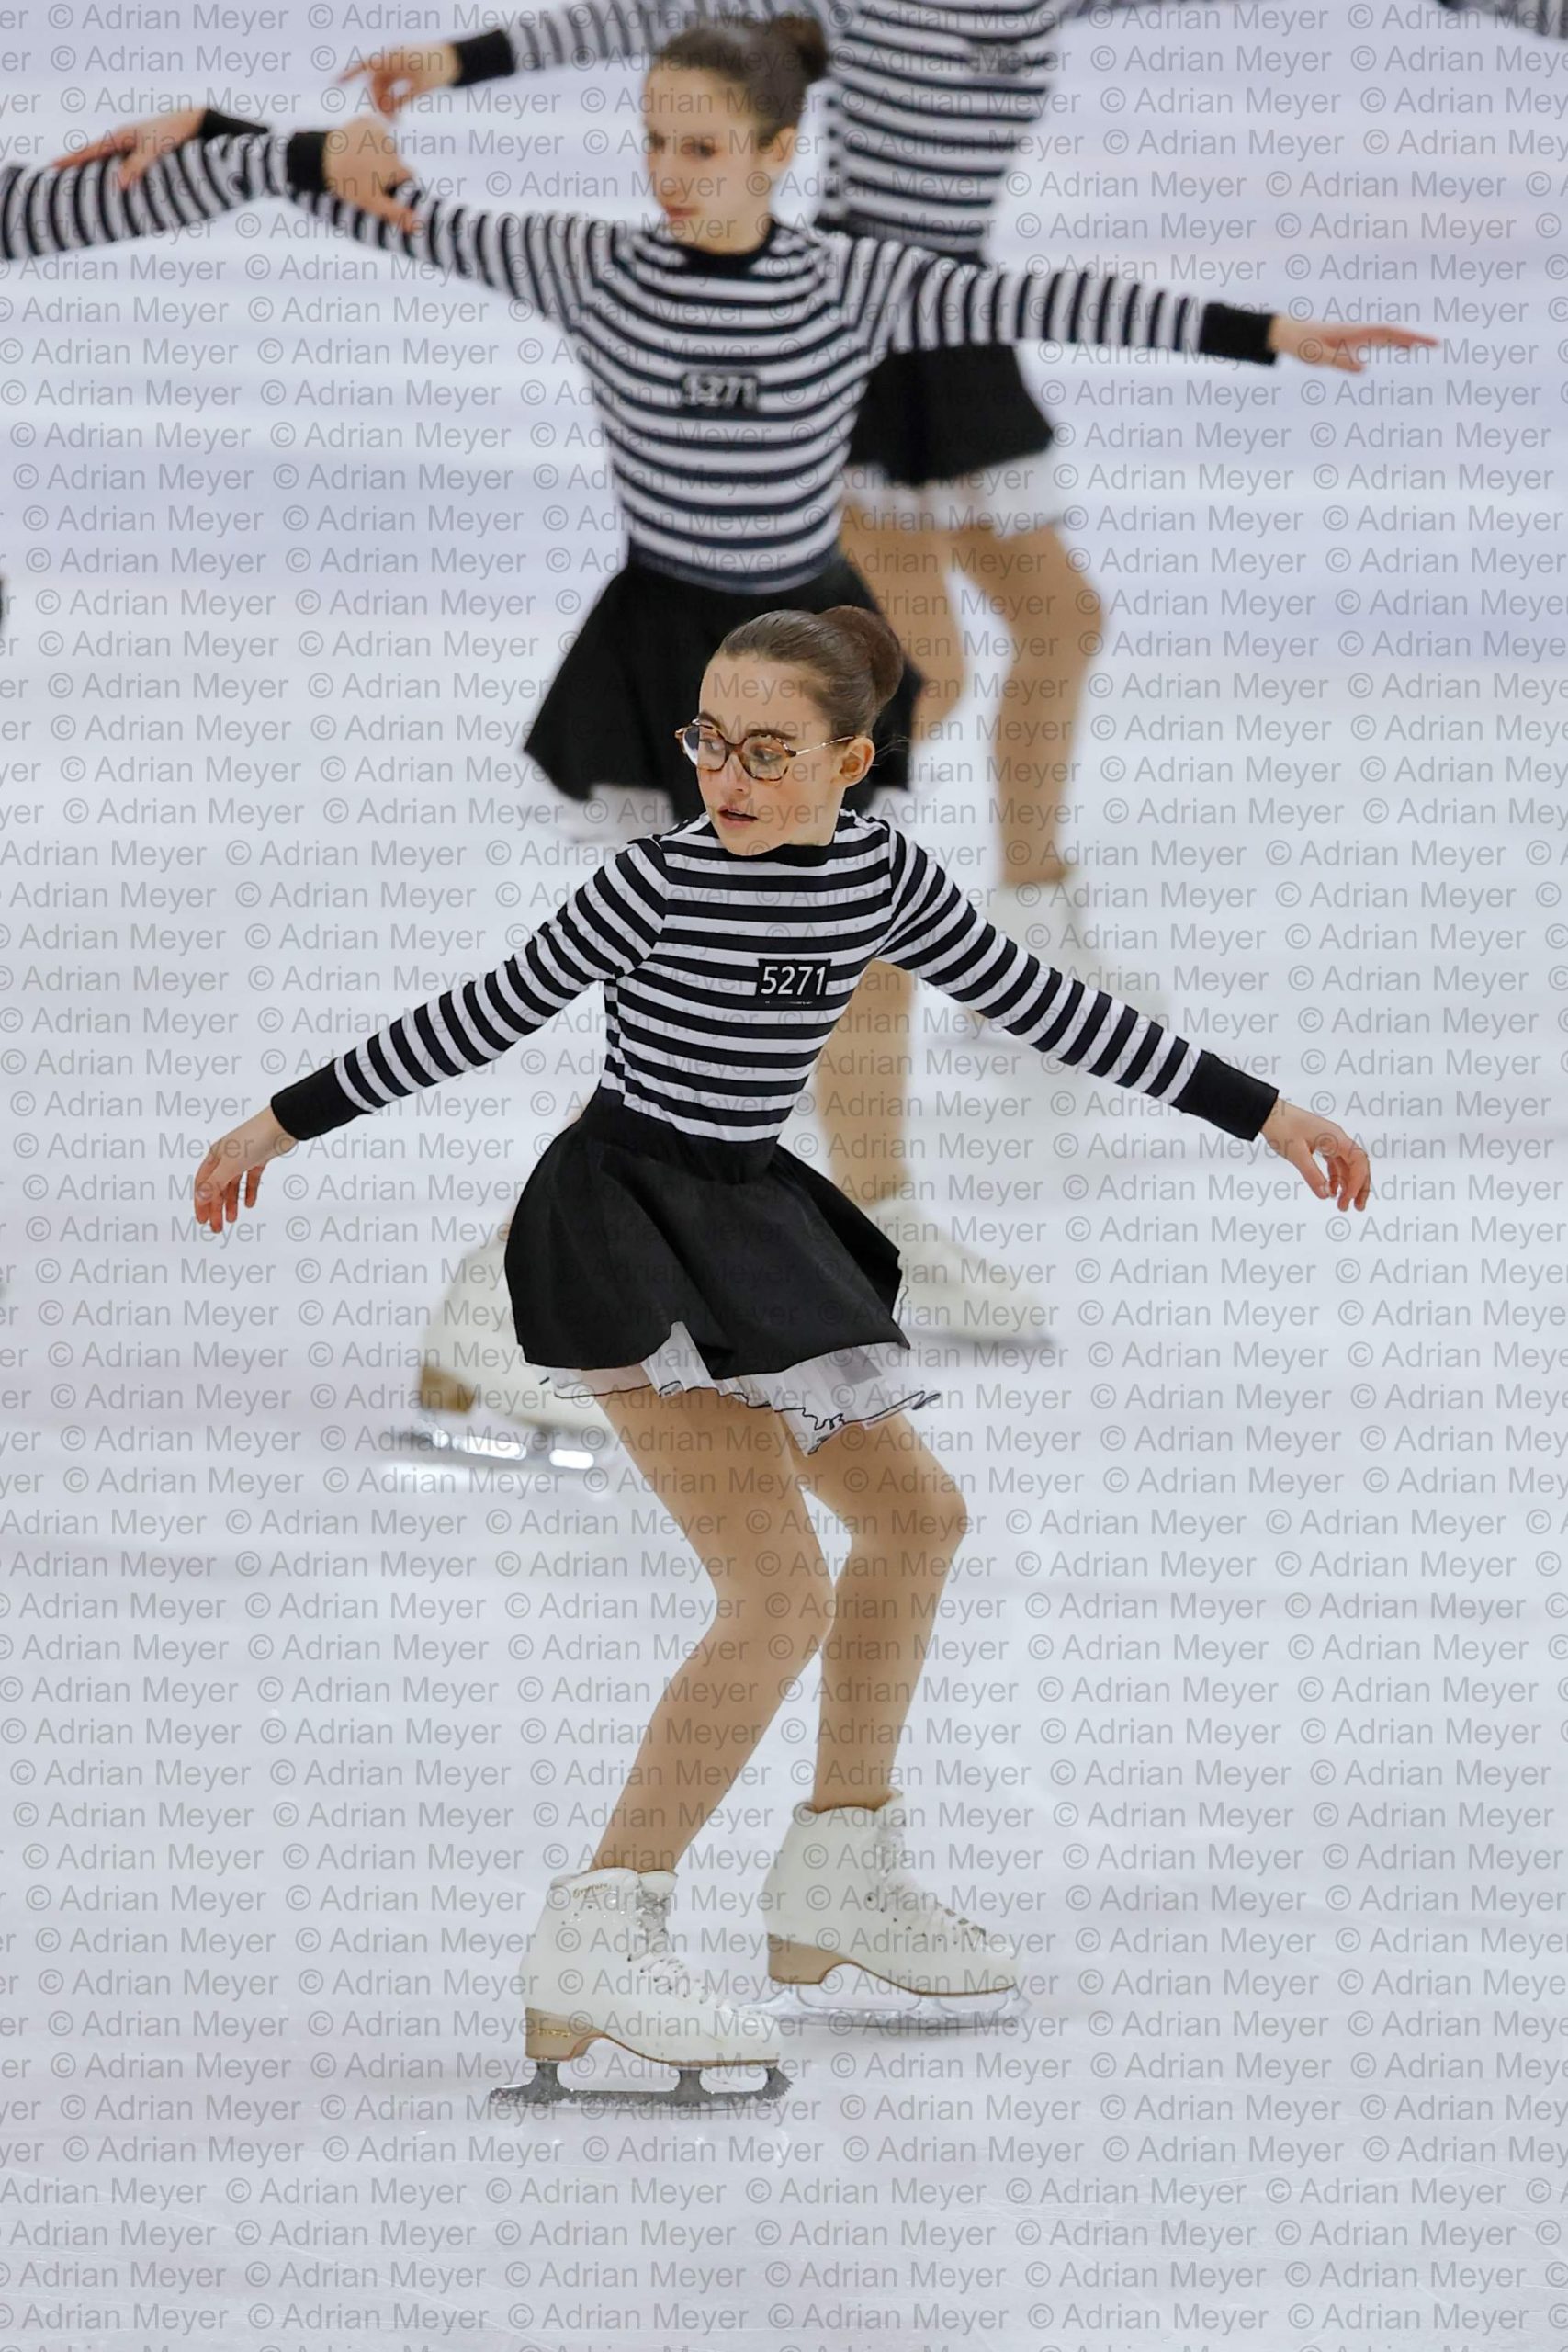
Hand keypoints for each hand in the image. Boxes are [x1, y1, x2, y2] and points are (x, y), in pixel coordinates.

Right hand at [51, 106, 206, 186]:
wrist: (194, 122)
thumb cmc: (173, 133)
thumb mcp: (153, 150)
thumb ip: (136, 167)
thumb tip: (117, 186)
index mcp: (119, 137)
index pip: (88, 151)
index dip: (70, 160)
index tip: (51, 166)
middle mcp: (123, 140)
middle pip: (94, 155)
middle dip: (77, 165)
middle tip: (59, 176)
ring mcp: (133, 144)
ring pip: (108, 160)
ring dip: (95, 170)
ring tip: (82, 182)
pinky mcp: (144, 151)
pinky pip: (122, 163)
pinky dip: (114, 172)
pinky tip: (114, 181)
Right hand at [193, 1107, 297, 1234]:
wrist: (282, 1127)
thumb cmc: (254, 1139)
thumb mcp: (231, 1165)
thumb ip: (215, 1183)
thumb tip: (199, 1198)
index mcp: (215, 1156)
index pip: (202, 1184)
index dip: (201, 1203)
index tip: (202, 1220)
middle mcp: (226, 1158)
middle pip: (217, 1187)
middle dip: (216, 1208)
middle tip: (218, 1227)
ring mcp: (243, 1159)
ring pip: (233, 1185)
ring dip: (231, 1202)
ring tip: (233, 1219)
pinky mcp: (258, 1159)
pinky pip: (250, 1179)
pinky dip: (249, 1192)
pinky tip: (249, 1204)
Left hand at [320, 116, 422, 234]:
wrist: (321, 160)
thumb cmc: (348, 186)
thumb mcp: (373, 204)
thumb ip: (397, 214)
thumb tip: (420, 227)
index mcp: (396, 166)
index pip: (408, 174)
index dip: (396, 182)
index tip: (382, 186)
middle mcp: (391, 146)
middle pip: (396, 159)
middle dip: (386, 167)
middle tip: (366, 175)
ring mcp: (379, 131)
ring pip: (386, 144)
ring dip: (378, 152)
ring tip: (359, 162)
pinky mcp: (367, 121)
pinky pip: (374, 130)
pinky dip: (368, 137)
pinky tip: (357, 147)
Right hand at [338, 42, 459, 114]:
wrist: (455, 58)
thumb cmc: (438, 70)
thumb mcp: (420, 88)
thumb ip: (401, 99)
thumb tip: (387, 112)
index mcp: (392, 58)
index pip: (365, 65)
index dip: (349, 73)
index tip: (337, 83)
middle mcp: (391, 59)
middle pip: (375, 82)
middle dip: (378, 101)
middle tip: (388, 122)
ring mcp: (396, 64)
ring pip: (383, 86)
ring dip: (386, 103)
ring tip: (396, 121)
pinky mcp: (403, 70)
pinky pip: (391, 85)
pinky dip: (392, 98)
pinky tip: (398, 113)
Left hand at [1260, 1097, 1369, 1210]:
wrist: (1269, 1113)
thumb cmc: (1282, 1127)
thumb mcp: (1296, 1154)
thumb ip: (1312, 1175)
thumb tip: (1325, 1195)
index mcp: (1335, 1138)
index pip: (1358, 1161)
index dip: (1358, 1181)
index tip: (1348, 1198)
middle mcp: (1337, 1139)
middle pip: (1358, 1165)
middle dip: (1359, 1187)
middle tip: (1357, 1208)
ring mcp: (1330, 1141)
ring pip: (1347, 1166)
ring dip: (1347, 1185)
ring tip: (1342, 1205)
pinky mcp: (1322, 1145)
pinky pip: (1334, 1163)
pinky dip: (1335, 1178)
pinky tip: (1330, 1191)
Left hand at [1267, 317, 1438, 372]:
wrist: (1288, 333)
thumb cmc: (1302, 344)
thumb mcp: (1318, 357)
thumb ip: (1341, 362)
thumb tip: (1365, 368)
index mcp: (1355, 333)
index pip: (1388, 332)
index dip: (1409, 336)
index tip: (1426, 342)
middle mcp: (1359, 331)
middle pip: (1393, 332)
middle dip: (1416, 337)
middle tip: (1438, 343)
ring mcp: (1357, 334)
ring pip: (1388, 335)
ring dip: (1407, 339)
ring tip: (1427, 346)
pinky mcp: (1352, 340)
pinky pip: (1378, 341)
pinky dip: (1393, 343)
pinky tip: (1402, 350)